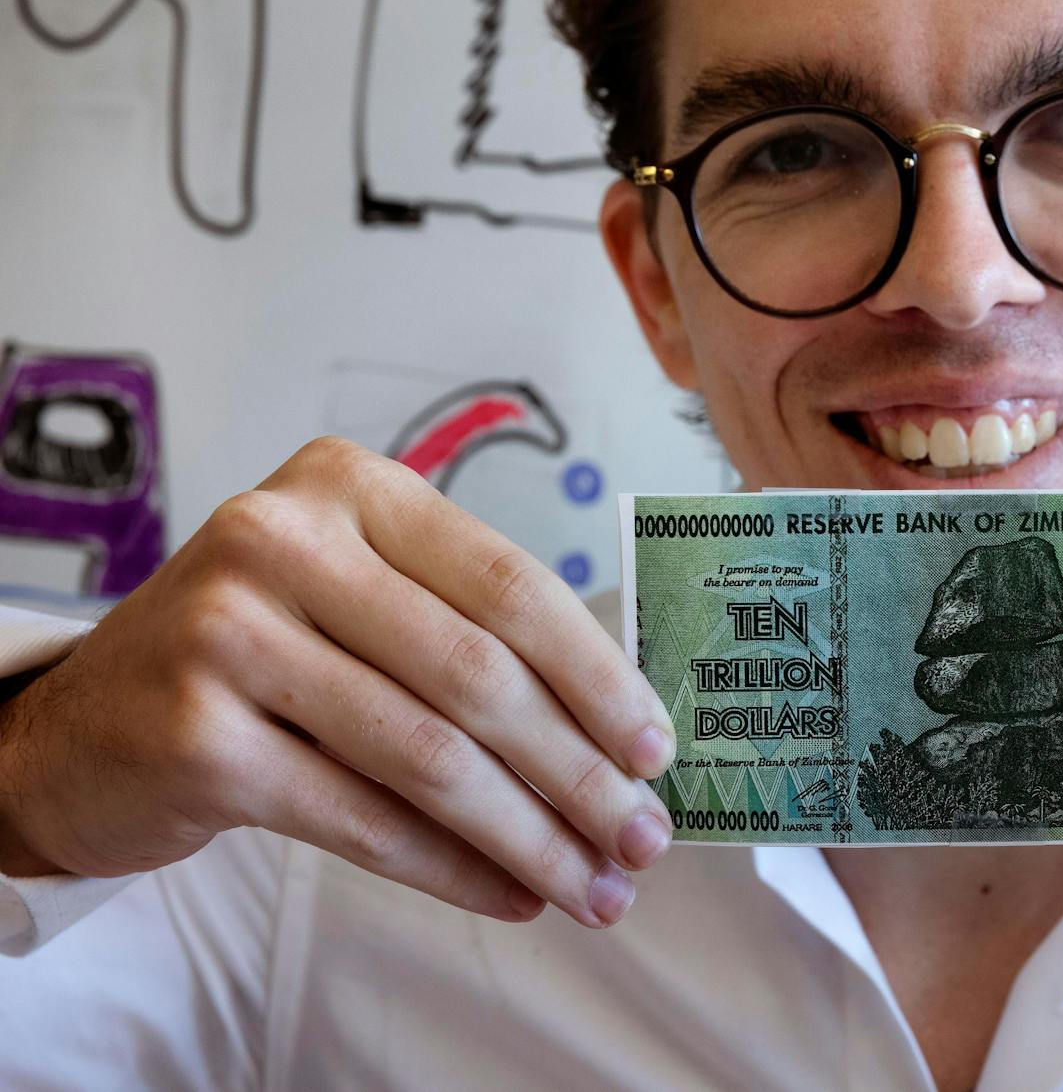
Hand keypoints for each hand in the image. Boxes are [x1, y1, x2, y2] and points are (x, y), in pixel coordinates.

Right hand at [0, 437, 673, 928]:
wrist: (86, 725)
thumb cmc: (260, 654)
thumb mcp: (356, 595)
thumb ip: (467, 630)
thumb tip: (620, 732)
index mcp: (351, 488)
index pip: (511, 585)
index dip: (598, 675)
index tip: (658, 748)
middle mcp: (286, 541)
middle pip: (480, 677)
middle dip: (579, 772)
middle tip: (642, 839)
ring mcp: (230, 635)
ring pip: (430, 756)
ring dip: (529, 835)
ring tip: (593, 886)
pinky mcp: (198, 737)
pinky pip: (363, 819)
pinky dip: (451, 867)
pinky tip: (510, 893)